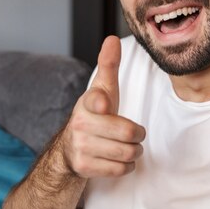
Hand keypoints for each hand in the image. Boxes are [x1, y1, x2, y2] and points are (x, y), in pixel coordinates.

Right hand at [63, 36, 145, 177]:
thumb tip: (112, 38)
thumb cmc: (96, 114)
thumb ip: (109, 65)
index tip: (104, 106)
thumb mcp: (103, 90)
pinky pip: (120, 170)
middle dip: (138, 136)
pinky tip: (118, 159)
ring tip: (128, 146)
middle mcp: (80, 124)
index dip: (103, 104)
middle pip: (128, 134)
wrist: (71, 147)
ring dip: (134, 152)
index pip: (97, 100)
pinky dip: (126, 166)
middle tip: (135, 134)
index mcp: (88, 102)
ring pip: (126, 154)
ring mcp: (80, 146)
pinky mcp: (83, 167)